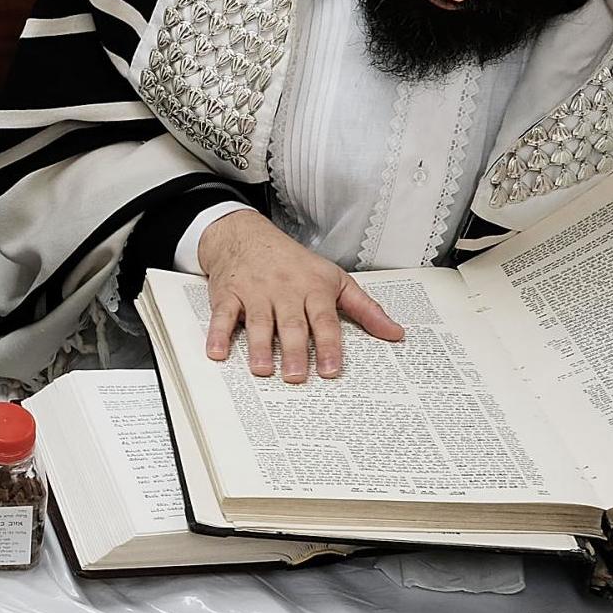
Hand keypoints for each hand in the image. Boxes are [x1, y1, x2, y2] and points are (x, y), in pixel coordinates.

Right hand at [197, 209, 405, 381]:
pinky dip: (218, 334)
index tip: (333, 370)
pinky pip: (223, 316)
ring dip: (260, 347)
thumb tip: (395, 333)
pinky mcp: (228, 294)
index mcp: (313, 288)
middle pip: (291, 324)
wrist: (247, 236)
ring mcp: (255, 292)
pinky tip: (218, 352)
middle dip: (295, 351)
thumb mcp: (336, 279)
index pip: (324, 320)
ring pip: (259, 322)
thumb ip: (366, 309)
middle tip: (296, 376)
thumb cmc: (294, 263)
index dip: (329, 346)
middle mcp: (285, 290)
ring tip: (262, 370)